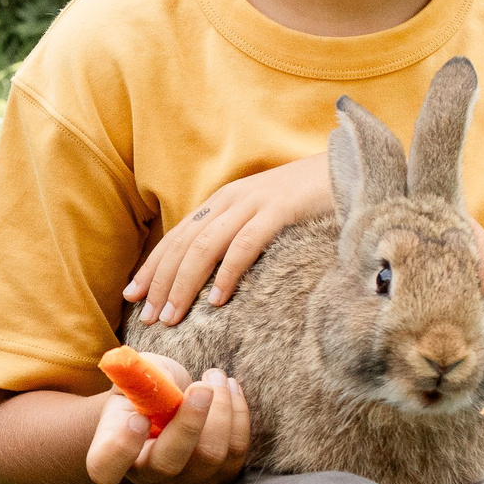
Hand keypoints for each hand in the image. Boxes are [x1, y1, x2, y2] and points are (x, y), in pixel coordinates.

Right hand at [83, 358, 250, 483]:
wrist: (170, 403)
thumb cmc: (146, 390)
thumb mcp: (134, 377)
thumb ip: (135, 376)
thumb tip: (136, 367)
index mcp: (112, 453)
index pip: (105, 468)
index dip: (120, 449)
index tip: (138, 418)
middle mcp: (147, 475)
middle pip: (168, 464)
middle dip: (190, 422)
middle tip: (202, 386)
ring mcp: (184, 482)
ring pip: (209, 456)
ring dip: (221, 408)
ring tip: (215, 376)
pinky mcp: (217, 478)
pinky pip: (236, 452)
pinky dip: (238, 415)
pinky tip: (230, 389)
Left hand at [124, 154, 333, 325]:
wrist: (350, 165)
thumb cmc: (307, 199)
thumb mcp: (263, 215)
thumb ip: (238, 235)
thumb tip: (213, 273)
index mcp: (222, 202)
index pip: (176, 238)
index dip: (152, 268)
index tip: (132, 297)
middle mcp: (230, 200)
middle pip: (183, 245)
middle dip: (161, 284)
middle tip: (149, 319)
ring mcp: (254, 203)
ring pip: (205, 247)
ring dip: (184, 285)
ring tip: (172, 317)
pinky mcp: (280, 210)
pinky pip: (245, 244)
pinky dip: (227, 273)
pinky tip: (217, 299)